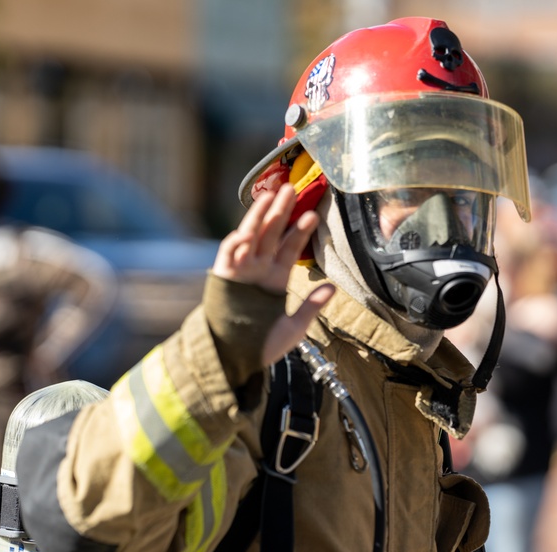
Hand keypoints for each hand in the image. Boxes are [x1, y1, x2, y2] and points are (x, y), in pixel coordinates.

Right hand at [213, 184, 334, 365]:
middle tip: (291, 188)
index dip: (300, 231)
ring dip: (259, 216)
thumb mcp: (294, 328)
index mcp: (276, 278)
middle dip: (281, 211)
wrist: (234, 359)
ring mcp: (240, 270)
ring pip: (251, 235)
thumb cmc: (262, 345)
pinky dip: (236, 242)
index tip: (313, 214)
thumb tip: (333, 288)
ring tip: (269, 195)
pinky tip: (247, 231)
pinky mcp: (223, 276)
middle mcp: (258, 269)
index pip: (290, 248)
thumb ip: (311, 307)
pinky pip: (228, 253)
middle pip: (271, 234)